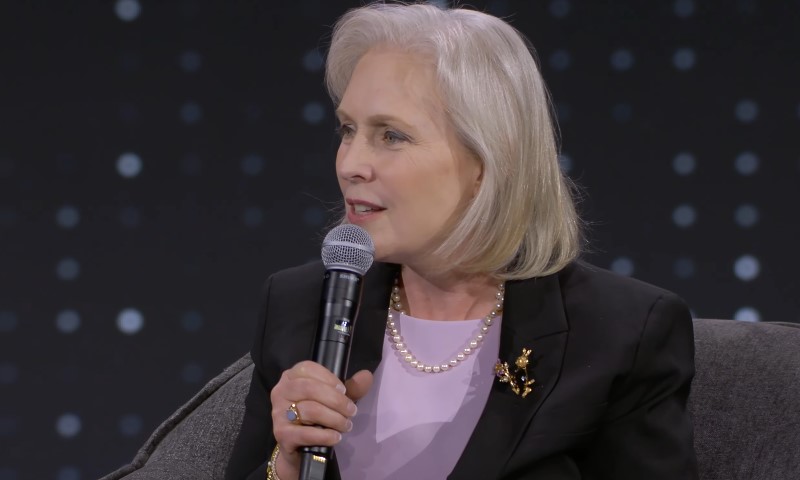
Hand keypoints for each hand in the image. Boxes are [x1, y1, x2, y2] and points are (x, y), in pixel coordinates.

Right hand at [270, 361, 372, 479]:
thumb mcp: (334, 400)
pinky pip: (306, 433)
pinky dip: (325, 435)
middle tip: (351, 411)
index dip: (329, 378)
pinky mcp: (281, 434)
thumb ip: (351, 388)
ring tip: (346, 425)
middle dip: (336, 400)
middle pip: (309, 388)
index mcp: (291, 377)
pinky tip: (335, 437)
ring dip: (334, 419)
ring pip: (310, 410)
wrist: (299, 449)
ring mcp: (278, 413)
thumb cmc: (316, 418)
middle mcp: (280, 391)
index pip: (307, 368)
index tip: (344, 391)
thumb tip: (366, 376)